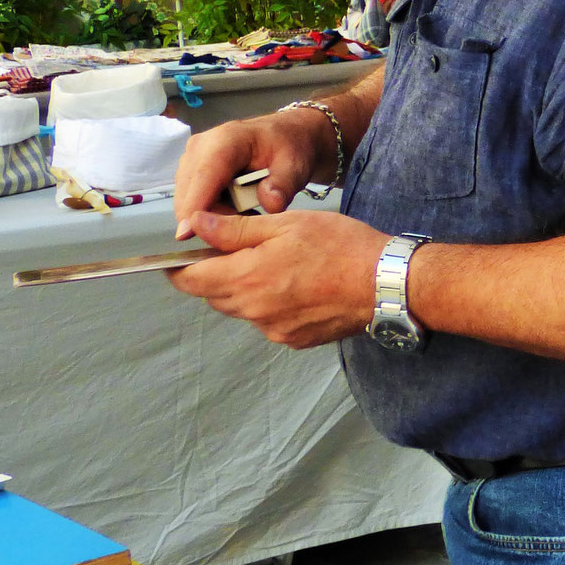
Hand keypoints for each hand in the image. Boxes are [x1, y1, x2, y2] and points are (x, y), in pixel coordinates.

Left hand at [168, 210, 390, 348]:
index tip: (179, 255)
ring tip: (280, 266)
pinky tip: (300, 287)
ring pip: (242, 308)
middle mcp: (253, 310)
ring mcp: (273, 329)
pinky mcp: (293, 339)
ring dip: (247, 289)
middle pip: (214, 295)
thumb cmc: (341, 247)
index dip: (177, 267)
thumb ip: (235, 229)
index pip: (188, 280)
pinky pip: (268, 321)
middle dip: (217, 274)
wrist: (387, 284)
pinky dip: (273, 304)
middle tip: (243, 250)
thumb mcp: (286, 224)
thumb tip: (194, 225)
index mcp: (246, 278)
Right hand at [173, 111, 330, 234]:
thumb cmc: (289, 147)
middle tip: (250, 220)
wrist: (285, 137)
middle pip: (191, 193)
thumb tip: (270, 204)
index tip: (186, 233)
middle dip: (213, 217)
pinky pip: (193, 200)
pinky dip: (211, 209)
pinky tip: (234, 205)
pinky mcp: (190, 170)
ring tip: (246, 208)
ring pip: (189, 200)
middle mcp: (201, 146)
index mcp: (227, 140)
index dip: (194, 204)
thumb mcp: (295, 165)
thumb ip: (284, 185)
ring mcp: (192, 158)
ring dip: (213, 214)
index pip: (205, 176)